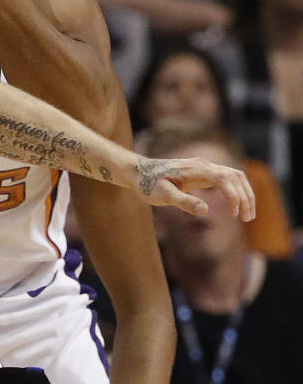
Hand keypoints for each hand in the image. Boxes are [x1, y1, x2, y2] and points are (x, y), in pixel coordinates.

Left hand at [132, 157, 255, 220]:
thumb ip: (183, 202)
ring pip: (234, 176)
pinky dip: (235, 191)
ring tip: (246, 216)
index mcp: (196, 169)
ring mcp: (203, 167)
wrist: (137, 173)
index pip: (226, 179)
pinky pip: (226, 179)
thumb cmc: (147, 185)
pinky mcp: (202, 173)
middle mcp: (203, 165)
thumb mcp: (162, 196)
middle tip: (248, 219)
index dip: (235, 196)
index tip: (236, 214)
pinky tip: (235, 206)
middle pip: (235, 176)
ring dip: (244, 194)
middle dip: (245, 197)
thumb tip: (206, 211)